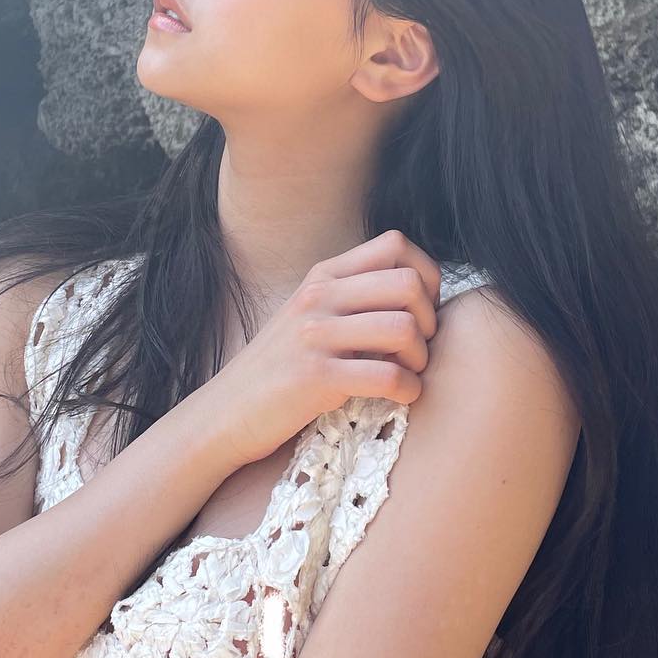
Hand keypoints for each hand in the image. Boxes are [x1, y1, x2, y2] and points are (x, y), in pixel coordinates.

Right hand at [204, 229, 442, 467]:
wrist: (226, 412)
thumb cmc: (278, 368)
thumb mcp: (309, 316)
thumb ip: (351, 296)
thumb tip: (415, 292)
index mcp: (322, 276)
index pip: (395, 244)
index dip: (425, 275)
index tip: (422, 309)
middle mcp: (319, 296)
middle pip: (408, 284)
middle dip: (430, 319)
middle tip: (420, 347)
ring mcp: (315, 335)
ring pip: (404, 328)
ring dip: (421, 357)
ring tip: (410, 373)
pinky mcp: (316, 377)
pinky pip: (388, 375)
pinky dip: (409, 389)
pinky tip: (402, 396)